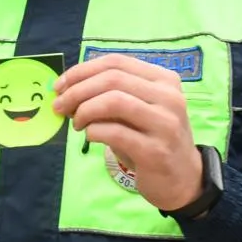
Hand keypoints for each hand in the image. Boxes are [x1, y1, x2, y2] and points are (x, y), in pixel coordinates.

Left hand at [52, 54, 203, 211]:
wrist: (182, 178)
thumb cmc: (152, 140)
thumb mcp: (136, 111)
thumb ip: (111, 96)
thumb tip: (67, 91)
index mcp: (164, 80)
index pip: (116, 62)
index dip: (82, 71)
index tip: (60, 85)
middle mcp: (168, 97)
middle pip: (112, 79)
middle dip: (77, 90)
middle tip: (59, 105)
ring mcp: (165, 123)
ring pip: (113, 101)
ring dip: (84, 110)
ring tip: (76, 123)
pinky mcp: (155, 150)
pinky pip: (115, 132)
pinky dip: (94, 131)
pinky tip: (89, 136)